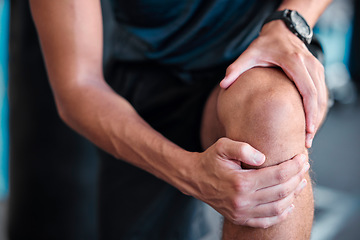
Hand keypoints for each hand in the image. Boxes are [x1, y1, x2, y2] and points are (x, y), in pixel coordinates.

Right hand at [190, 138, 309, 227]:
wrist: (195, 179)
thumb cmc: (211, 160)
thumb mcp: (222, 146)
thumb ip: (243, 148)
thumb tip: (263, 157)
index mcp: (240, 182)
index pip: (277, 176)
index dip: (293, 167)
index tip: (302, 158)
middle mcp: (242, 201)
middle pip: (281, 192)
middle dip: (297, 178)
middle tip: (304, 167)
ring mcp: (241, 212)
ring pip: (278, 208)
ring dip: (294, 195)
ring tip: (300, 181)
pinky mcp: (240, 218)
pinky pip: (267, 221)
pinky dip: (282, 214)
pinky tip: (289, 204)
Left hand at [220, 21, 327, 147]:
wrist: (282, 29)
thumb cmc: (265, 43)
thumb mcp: (249, 53)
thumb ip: (236, 69)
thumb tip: (223, 85)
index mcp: (295, 62)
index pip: (308, 91)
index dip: (309, 112)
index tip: (307, 130)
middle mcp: (310, 65)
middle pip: (318, 97)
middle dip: (315, 121)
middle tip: (307, 142)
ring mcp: (316, 67)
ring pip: (323, 97)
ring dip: (318, 117)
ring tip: (309, 136)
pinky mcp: (317, 70)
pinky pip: (321, 92)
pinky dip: (318, 109)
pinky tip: (310, 122)